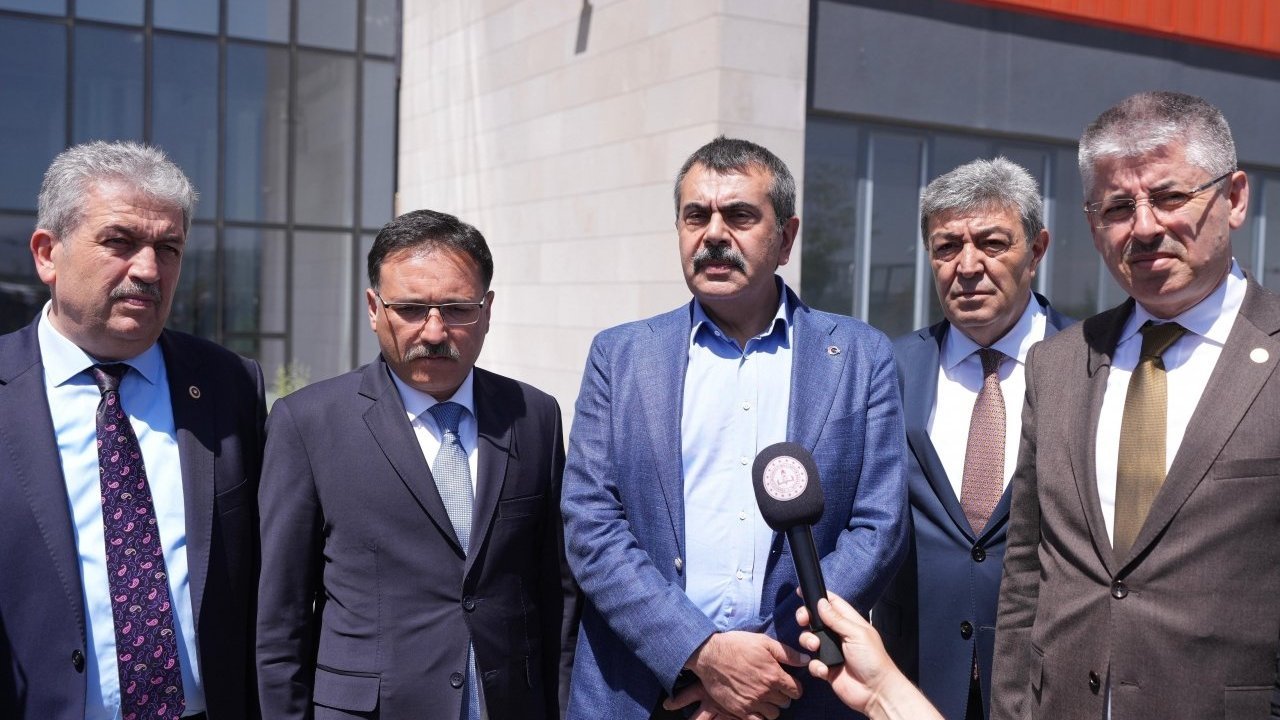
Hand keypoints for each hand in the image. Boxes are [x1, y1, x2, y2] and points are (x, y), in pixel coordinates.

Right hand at [666, 631, 807, 718]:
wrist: (710, 655)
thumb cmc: (737, 645)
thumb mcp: (764, 642)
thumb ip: (787, 653)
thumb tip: (807, 660)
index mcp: (774, 675)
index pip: (796, 690)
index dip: (794, 687)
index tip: (788, 683)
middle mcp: (765, 691)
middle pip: (786, 702)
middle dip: (783, 695)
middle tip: (774, 688)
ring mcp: (753, 702)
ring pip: (774, 714)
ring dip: (772, 707)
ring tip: (765, 697)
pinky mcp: (740, 710)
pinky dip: (760, 715)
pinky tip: (756, 705)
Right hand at [796, 594, 942, 719]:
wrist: (875, 692)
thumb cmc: (874, 661)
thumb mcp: (857, 634)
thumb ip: (837, 619)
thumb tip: (821, 603)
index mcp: (849, 623)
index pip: (833, 604)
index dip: (819, 597)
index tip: (803, 593)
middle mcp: (839, 635)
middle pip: (816, 620)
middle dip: (806, 618)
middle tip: (803, 620)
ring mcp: (832, 652)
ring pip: (810, 640)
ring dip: (809, 641)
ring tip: (816, 647)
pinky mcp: (826, 668)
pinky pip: (812, 662)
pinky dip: (815, 665)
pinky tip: (825, 670)